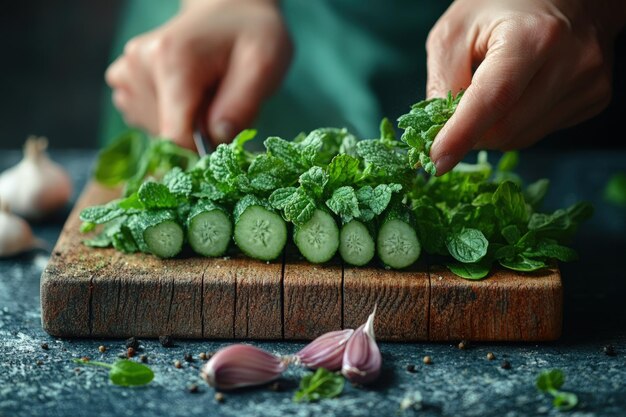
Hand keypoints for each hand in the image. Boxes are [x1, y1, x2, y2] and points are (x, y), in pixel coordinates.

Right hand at [105, 0, 291, 148]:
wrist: (229, 9)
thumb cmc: (251, 35)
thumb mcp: (264, 65)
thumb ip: (243, 105)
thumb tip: (217, 139)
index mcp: (172, 61)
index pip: (174, 136)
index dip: (202, 150)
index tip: (223, 138)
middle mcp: (139, 65)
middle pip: (166, 135)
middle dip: (198, 133)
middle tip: (222, 102)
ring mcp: (127, 72)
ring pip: (155, 130)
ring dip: (185, 125)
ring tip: (207, 93)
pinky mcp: (124, 80)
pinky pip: (144, 119)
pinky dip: (169, 117)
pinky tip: (188, 94)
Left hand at [426, 0, 625, 174]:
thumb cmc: (502, 6)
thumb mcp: (456, 30)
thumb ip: (442, 80)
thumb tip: (437, 130)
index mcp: (533, 36)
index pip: (494, 100)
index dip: (461, 135)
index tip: (436, 160)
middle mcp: (571, 61)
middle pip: (506, 128)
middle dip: (471, 133)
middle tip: (453, 118)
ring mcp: (589, 83)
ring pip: (522, 138)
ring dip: (492, 130)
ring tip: (489, 95)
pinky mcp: (595, 98)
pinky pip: (539, 132)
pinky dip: (516, 123)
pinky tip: (519, 94)